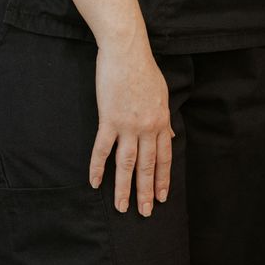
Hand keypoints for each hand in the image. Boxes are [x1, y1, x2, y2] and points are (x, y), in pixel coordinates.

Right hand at [90, 38, 172, 215]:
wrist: (127, 52)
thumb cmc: (144, 70)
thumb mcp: (162, 95)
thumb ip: (164, 120)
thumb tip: (170, 137)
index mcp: (161, 122)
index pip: (164, 158)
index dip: (162, 179)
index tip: (161, 197)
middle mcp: (146, 127)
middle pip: (146, 166)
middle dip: (145, 192)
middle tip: (144, 212)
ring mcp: (127, 125)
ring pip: (126, 164)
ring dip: (123, 188)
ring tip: (121, 207)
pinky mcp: (108, 119)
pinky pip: (102, 149)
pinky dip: (97, 167)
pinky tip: (94, 182)